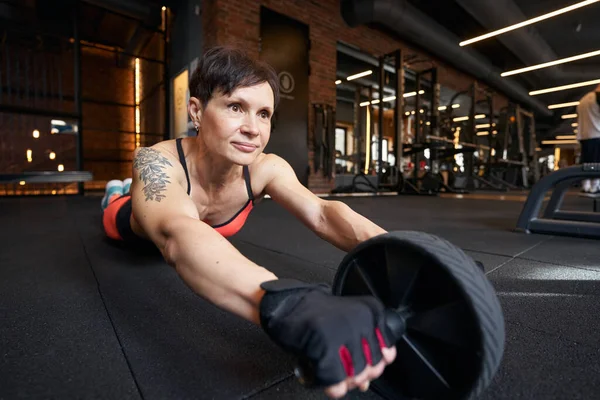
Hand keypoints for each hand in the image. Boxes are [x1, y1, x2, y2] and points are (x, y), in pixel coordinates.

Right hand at [258, 279, 396, 397]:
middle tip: (343, 370)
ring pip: (355, 374)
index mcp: (370, 311)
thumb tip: (369, 377)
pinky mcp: (325, 346)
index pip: (386, 352)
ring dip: (343, 381)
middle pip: (372, 366)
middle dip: (358, 376)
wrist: (286, 304)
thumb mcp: (348, 323)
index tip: (362, 365)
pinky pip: (334, 379)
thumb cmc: (316, 315)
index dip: (373, 365)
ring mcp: (343, 333)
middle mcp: (360, 319)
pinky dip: (328, 384)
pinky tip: (320, 374)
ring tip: (331, 373)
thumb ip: (364, 346)